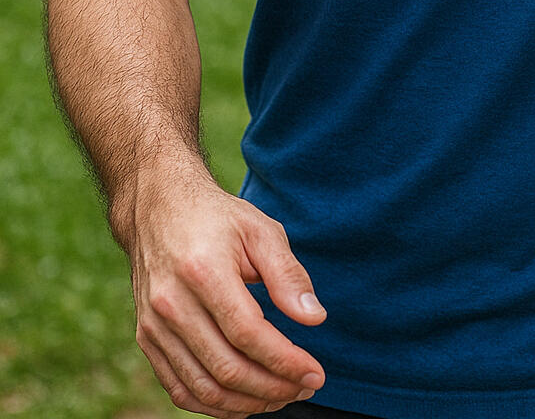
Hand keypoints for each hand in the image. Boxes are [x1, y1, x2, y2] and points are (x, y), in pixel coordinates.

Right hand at [127, 167, 327, 415]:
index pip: (249, 335)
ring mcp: (154, 325)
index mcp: (203, 272)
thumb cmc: (216, 218)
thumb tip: (315, 318)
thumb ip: (288, 275)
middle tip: (304, 388)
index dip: (285, 362)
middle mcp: (172, 304)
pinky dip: (213, 405)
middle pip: (227, 368)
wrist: (158, 207)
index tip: (315, 373)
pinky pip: (178, 388)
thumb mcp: (260, 230)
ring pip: (203, 387)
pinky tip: (243, 401)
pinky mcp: (147, 338)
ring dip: (247, 403)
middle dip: (273, 388)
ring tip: (281, 397)